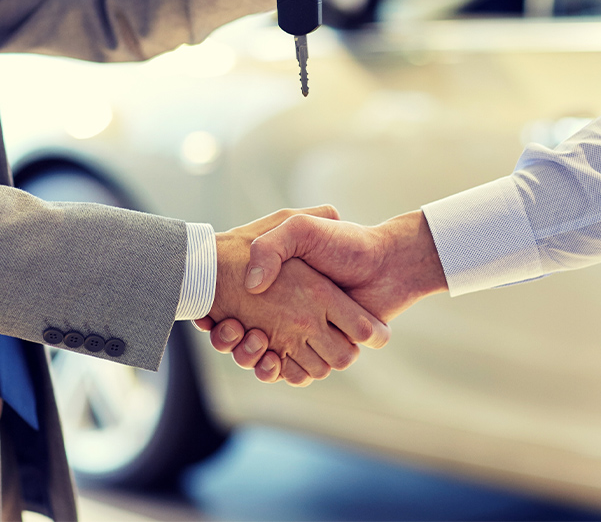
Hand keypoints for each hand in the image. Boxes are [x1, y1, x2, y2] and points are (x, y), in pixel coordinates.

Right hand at [194, 205, 337, 380]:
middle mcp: (289, 313)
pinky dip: (275, 370)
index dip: (219, 316)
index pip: (232, 308)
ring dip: (248, 355)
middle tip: (230, 328)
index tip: (211, 313)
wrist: (388, 263)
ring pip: (262, 359)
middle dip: (231, 340)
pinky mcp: (321, 353)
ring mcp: (305, 335)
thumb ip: (271, 247)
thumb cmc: (346, 244)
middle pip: (242, 338)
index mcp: (280, 287)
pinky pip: (290, 372)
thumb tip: (251, 286)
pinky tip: (270, 358)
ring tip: (248, 336)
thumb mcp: (300, 229)